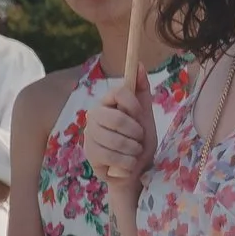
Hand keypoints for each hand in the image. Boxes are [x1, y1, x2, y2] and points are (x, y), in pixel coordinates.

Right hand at [82, 76, 155, 197]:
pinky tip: (127, 164)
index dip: (133, 105)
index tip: (140, 116)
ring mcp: (90, 135)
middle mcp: (94, 116)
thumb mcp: (144, 115)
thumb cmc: (139, 141)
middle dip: (135, 133)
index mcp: (107, 103)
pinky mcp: (90, 154)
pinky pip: (112, 156)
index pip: (119, 92)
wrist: (134, 171)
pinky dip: (127, 162)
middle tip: (138, 139)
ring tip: (133, 152)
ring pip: (117, 140)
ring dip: (133, 150)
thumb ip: (141, 90)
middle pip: (118, 118)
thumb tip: (140, 64)